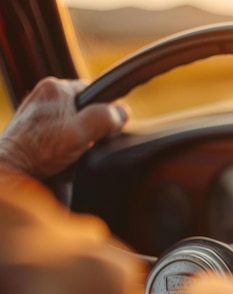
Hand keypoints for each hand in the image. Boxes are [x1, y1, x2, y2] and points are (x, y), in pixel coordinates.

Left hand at [0, 77, 127, 178]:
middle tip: (81, 143)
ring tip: (67, 150)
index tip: (98, 131)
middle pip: (83, 107)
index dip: (103, 112)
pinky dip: (62, 141)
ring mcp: (35, 109)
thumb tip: (123, 112)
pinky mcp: (30, 125)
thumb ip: (106, 118)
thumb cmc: (41, 151)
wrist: (11, 170)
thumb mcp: (82, 133)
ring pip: (70, 119)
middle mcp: (43, 93)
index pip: (94, 92)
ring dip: (75, 135)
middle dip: (88, 126)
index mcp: (56, 87)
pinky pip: (57, 129)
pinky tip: (57, 153)